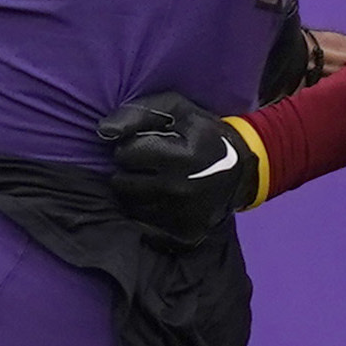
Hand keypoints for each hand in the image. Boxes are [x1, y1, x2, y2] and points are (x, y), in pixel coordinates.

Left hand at [100, 88, 268, 227]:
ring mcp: (182, 217)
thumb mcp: (176, 109)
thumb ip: (137, 113)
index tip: (150, 145)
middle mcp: (181, 189)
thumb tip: (103, 132)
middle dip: (130, 171)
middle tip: (152, 165)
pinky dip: (145, 215)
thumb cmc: (203, 134)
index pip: (125, 154)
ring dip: (135, 193)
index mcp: (183, 156)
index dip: (133, 146)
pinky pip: (142, 228)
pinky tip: (161, 202)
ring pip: (129, 206)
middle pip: (121, 183)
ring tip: (156, 182)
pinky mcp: (183, 237)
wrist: (242, 171)